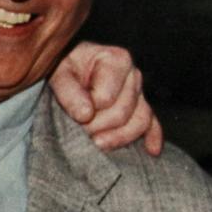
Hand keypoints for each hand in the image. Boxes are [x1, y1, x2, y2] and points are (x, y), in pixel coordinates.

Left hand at [49, 42, 163, 155]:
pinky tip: (151, 150)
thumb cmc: (65, 67)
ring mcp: (139, 93)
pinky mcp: (140, 109)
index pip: (106, 98)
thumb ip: (69, 91)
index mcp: (117, 60)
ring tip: (96, 144)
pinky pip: (151, 124)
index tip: (72, 114)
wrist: (69, 69)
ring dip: (117, 138)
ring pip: (139, 122)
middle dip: (97, 127)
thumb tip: (85, 115)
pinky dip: (152, 137)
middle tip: (78, 131)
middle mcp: (133, 75)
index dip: (87, 111)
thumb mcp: (59, 72)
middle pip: (122, 113)